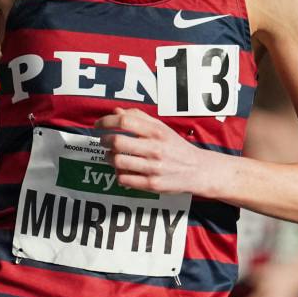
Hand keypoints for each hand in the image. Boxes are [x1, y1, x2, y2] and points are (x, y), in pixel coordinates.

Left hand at [100, 109, 224, 196]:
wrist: (198, 170)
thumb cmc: (176, 147)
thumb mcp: (161, 128)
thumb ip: (139, 118)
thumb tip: (116, 111)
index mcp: (157, 132)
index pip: (124, 121)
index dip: (106, 122)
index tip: (98, 125)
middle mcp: (155, 149)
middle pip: (117, 141)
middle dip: (103, 140)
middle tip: (103, 141)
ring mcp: (153, 168)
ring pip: (117, 161)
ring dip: (108, 158)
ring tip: (110, 156)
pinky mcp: (152, 184)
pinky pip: (124, 179)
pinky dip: (118, 174)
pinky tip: (122, 170)